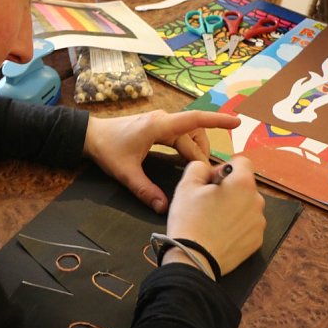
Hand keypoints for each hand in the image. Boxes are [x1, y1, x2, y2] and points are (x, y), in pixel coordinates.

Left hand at [83, 110, 240, 212]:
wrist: (90, 136)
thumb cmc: (107, 150)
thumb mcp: (125, 173)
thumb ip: (145, 190)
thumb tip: (163, 207)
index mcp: (158, 126)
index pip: (194, 120)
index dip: (217, 121)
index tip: (237, 122)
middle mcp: (163, 120)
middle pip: (194, 133)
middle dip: (203, 153)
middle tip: (209, 176)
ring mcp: (160, 122)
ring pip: (189, 133)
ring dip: (197, 148)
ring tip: (200, 170)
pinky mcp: (157, 126)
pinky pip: (180, 134)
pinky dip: (188, 146)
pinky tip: (188, 161)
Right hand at [163, 157, 265, 275]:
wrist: (194, 259)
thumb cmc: (190, 219)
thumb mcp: (186, 185)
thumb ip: (199, 167)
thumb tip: (210, 170)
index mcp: (242, 183)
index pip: (242, 162)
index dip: (224, 167)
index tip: (211, 181)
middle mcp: (257, 201)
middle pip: (245, 185)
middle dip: (229, 189)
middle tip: (208, 202)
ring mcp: (259, 223)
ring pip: (247, 206)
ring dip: (234, 207)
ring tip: (214, 220)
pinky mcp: (257, 241)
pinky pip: (248, 225)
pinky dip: (237, 226)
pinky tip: (221, 233)